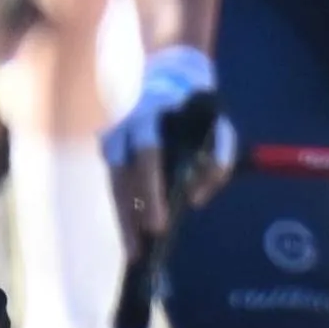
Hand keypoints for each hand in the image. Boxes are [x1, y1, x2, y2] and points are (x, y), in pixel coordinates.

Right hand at [101, 45, 233, 240]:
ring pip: (114, 185)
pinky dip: (123, 206)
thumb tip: (195, 200)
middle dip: (130, 216)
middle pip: (121, 179)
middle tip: (139, 250)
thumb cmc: (198, 109)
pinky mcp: (108, 149)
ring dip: (122, 218)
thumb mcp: (219, 128)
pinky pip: (115, 183)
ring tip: (133, 251)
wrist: (171, 76)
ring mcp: (112, 138)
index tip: (158, 224)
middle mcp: (124, 128)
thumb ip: (217, 162)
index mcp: (152, 116)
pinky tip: (130, 231)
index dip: (151, 192)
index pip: (148, 157)